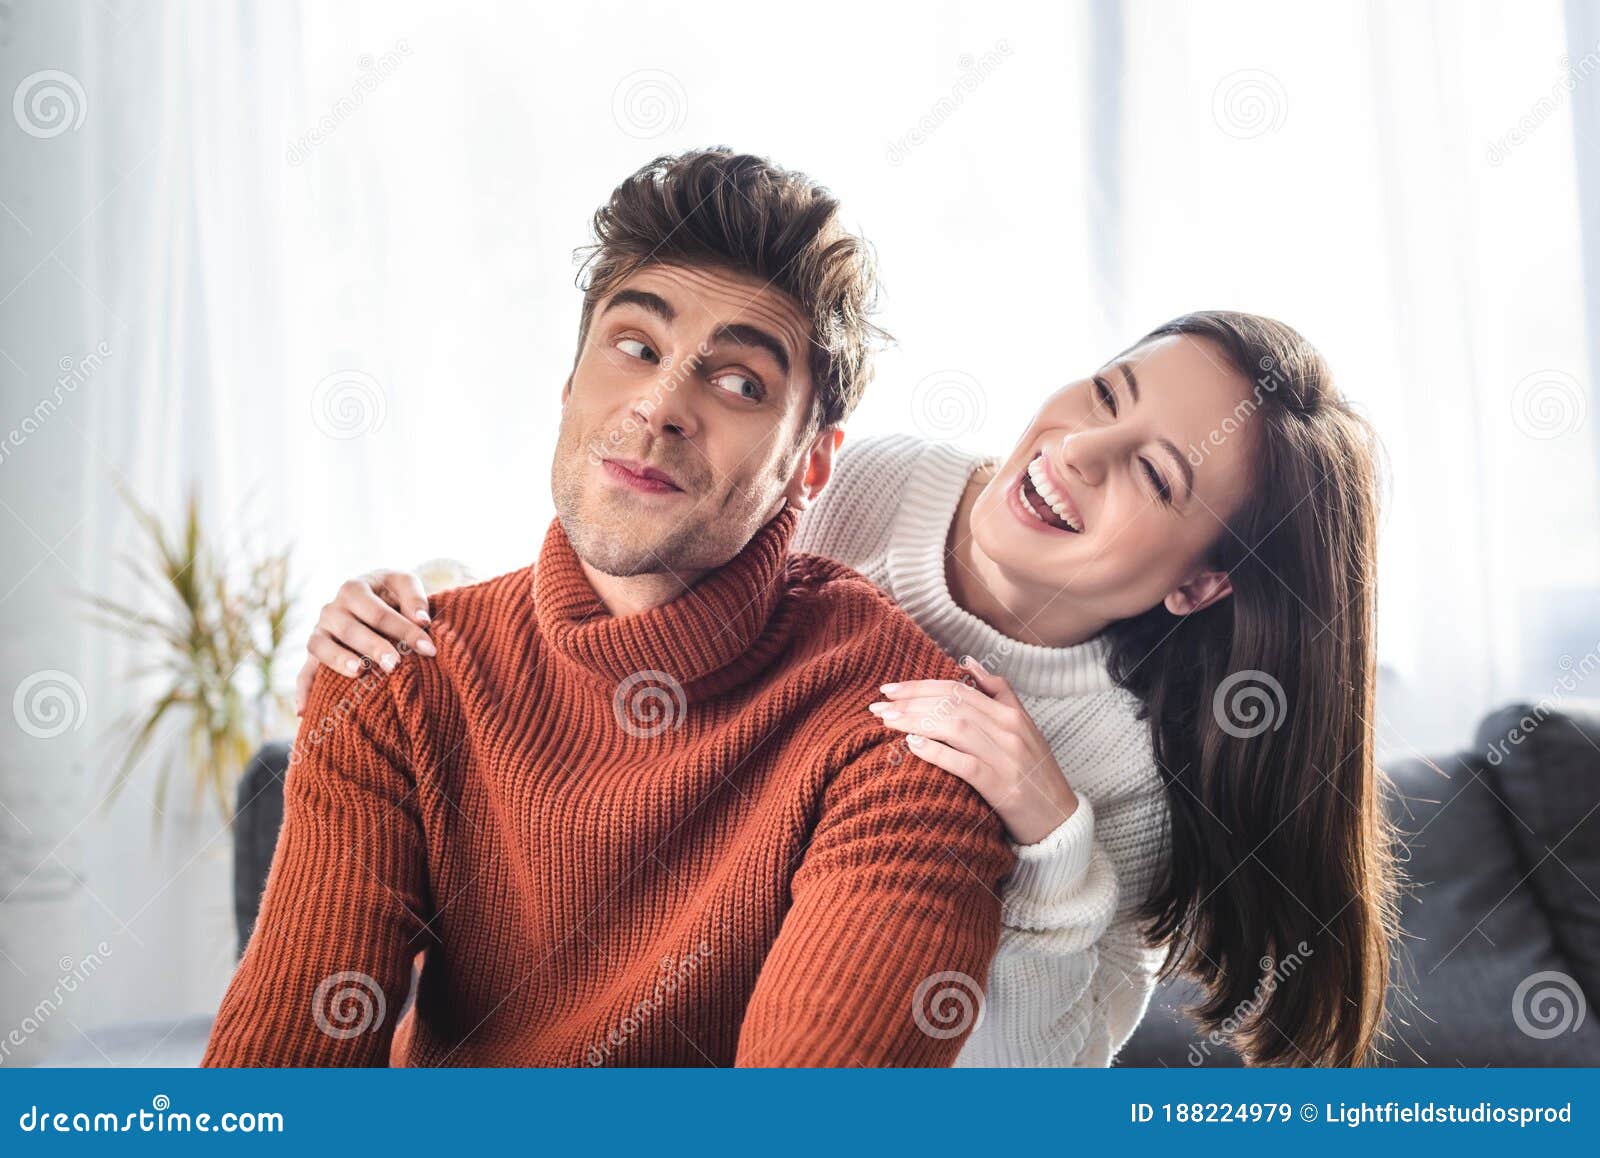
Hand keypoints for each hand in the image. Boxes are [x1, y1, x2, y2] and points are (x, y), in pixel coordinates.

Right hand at [293, 570, 434, 714]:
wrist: (373, 596)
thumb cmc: (392, 593)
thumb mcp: (404, 584)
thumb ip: (415, 597)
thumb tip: (422, 620)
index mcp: (353, 589)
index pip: (379, 613)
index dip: (404, 630)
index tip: (428, 649)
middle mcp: (331, 609)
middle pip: (350, 630)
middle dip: (373, 647)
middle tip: (394, 664)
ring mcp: (320, 632)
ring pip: (321, 646)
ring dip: (339, 660)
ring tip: (359, 672)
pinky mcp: (315, 654)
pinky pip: (304, 672)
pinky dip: (303, 690)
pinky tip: (304, 711)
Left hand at [868, 655, 1078, 845]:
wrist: (1059, 820)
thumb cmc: (1035, 772)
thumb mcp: (1024, 726)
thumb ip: (999, 692)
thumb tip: (968, 663)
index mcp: (1011, 714)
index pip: (958, 689)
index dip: (921, 686)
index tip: (890, 688)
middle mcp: (1009, 730)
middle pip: (952, 704)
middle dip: (910, 701)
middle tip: (878, 705)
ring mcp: (1006, 758)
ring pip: (955, 727)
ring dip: (915, 721)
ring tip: (887, 721)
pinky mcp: (1002, 787)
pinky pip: (965, 764)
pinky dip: (937, 752)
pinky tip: (912, 745)